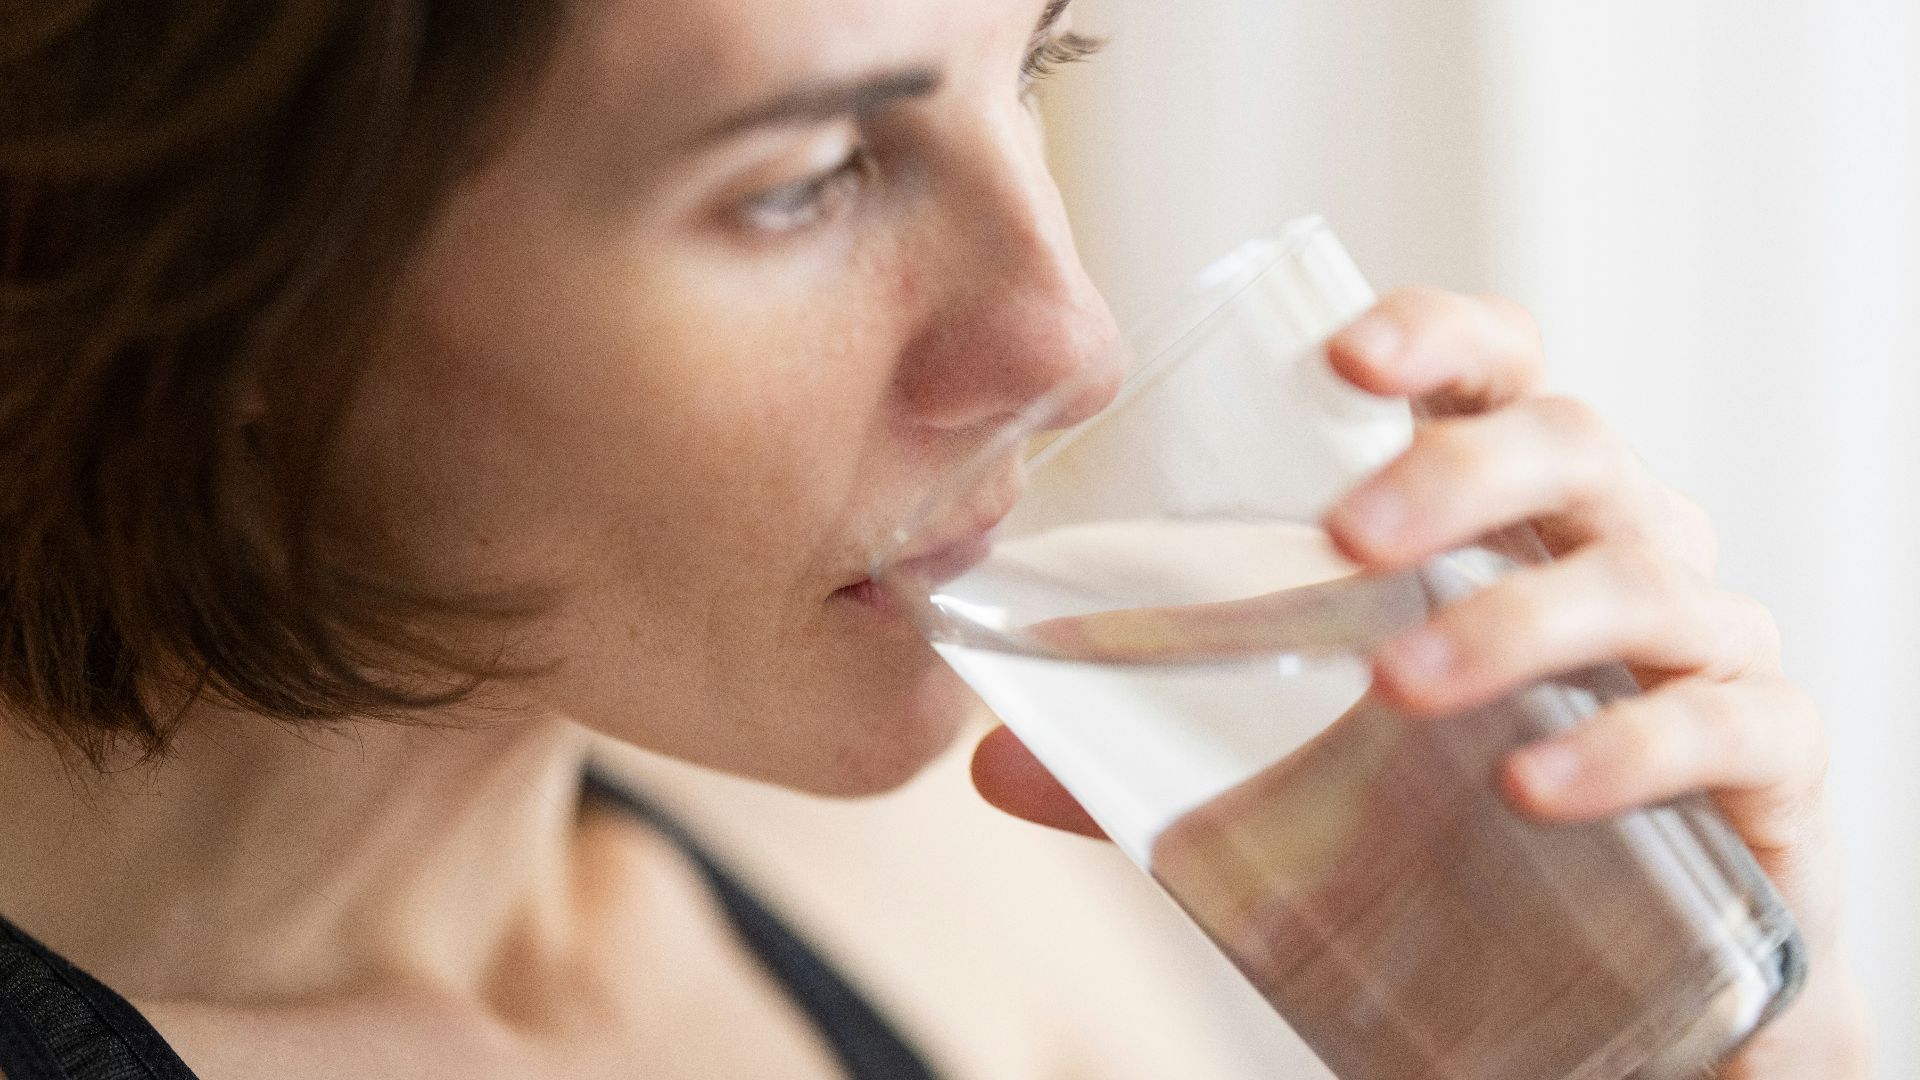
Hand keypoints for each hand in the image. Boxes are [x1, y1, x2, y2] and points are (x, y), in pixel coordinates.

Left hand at [970, 286, 1870, 1075]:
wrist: (1630, 995)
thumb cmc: (1456, 840)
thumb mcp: (1298, 790)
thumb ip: (1154, 767)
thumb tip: (989, 762)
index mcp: (1509, 522)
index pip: (1494, 375)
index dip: (1434, 337)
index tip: (1342, 354)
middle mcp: (1619, 551)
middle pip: (1573, 445)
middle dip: (1460, 474)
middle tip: (1348, 540)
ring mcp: (1706, 649)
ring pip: (1643, 578)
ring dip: (1518, 619)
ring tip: (1403, 686)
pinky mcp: (1770, 763)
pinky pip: (1727, 724)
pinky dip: (1628, 743)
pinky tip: (1531, 785)